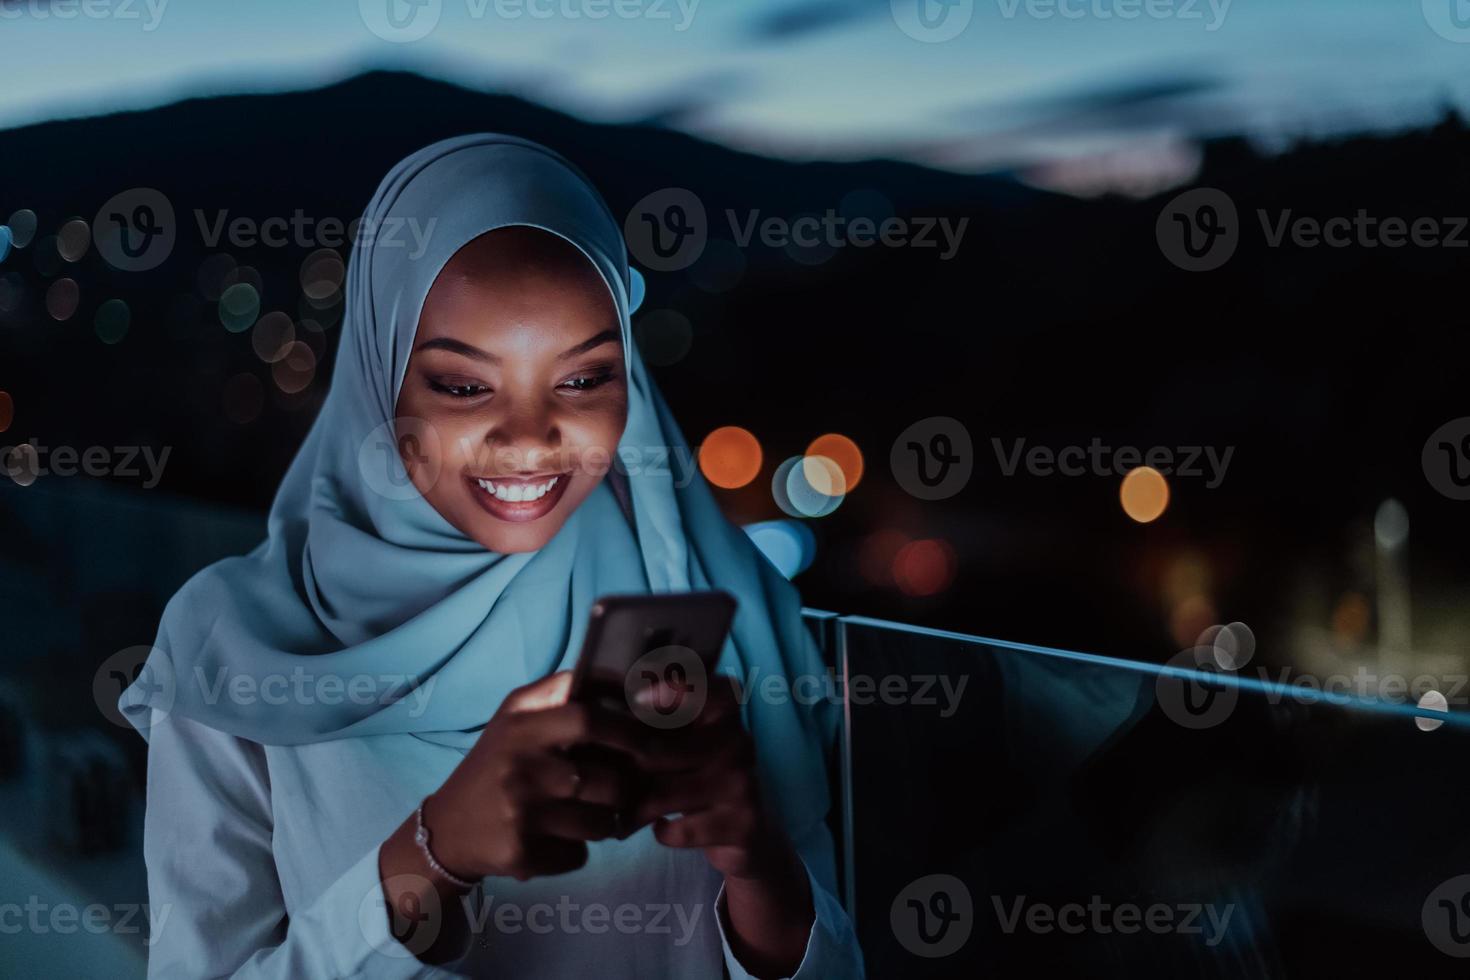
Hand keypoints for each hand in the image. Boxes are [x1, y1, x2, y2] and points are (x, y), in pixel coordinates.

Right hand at [422, 670, 650, 880]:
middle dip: (624, 789)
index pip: (587, 718)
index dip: (627, 730)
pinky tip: (554, 840)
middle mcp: (520, 766)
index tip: (649, 741)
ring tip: (586, 815)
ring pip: (599, 823)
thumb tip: (623, 683)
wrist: (447, 829)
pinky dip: (575, 851)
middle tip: (623, 790)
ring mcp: (520, 812)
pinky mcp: (520, 853)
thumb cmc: (496, 765)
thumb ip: (559, 694)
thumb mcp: (515, 719)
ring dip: (604, 823)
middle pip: (607, 781)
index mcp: (521, 726)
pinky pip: (577, 855)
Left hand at [629, 675, 814, 976]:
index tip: (637, 700)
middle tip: (606, 781)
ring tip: (625, 810)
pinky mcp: (742, 823)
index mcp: (725, 710)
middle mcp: (739, 740)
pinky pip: (679, 829)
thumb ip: (652, 716)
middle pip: (658, 750)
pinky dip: (662, 832)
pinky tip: (662, 827)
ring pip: (664, 794)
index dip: (668, 691)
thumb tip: (589, 699)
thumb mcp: (683, 738)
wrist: (747, 830)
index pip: (700, 687)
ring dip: (636, 807)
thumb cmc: (698, 775)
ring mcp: (743, 782)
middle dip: (625, 770)